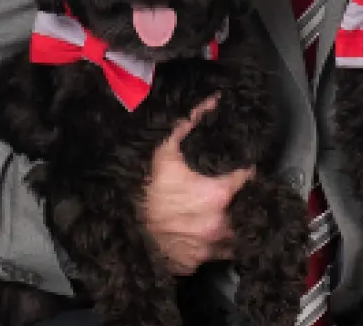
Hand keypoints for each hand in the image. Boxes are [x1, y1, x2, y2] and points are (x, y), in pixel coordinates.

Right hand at [140, 95, 254, 274]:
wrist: (113, 228)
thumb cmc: (141, 186)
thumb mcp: (164, 148)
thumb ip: (192, 121)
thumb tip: (214, 98)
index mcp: (218, 195)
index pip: (249, 178)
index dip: (246, 168)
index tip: (241, 163)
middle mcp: (218, 225)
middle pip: (245, 210)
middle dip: (240, 199)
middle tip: (226, 189)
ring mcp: (207, 249)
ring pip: (232, 237)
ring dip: (228, 224)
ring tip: (214, 211)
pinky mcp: (194, 264)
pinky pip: (211, 254)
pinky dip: (208, 244)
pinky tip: (196, 230)